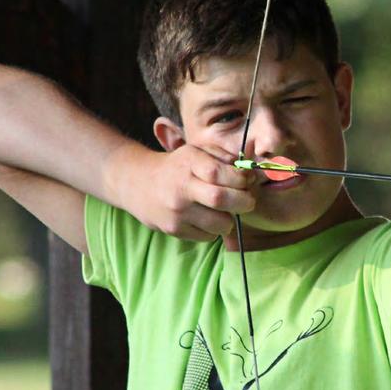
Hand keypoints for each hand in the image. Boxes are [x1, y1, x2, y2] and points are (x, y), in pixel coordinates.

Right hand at [117, 144, 256, 240]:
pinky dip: (214, 229)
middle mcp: (181, 187)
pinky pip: (208, 236)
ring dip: (230, 220)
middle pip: (221, 199)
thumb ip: (226, 159)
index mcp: (189, 162)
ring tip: (224, 211)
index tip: (247, 182)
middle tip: (247, 201)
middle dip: (244, 202)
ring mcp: (176, 211)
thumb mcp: (198, 153)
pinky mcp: (173, 229)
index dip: (241, 180)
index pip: (219, 173)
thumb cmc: (178, 167)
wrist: (138, 184)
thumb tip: (252, 175)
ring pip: (219, 223)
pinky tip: (206, 218)